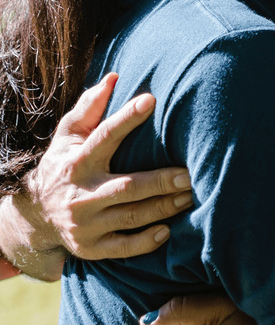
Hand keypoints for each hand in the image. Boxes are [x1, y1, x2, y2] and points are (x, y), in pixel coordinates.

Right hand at [25, 73, 189, 259]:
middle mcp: (80, 194)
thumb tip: (115, 77)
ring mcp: (85, 224)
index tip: (152, 100)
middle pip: (127, 187)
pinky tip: (168, 230)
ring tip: (190, 196)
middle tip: (190, 174)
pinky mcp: (90, 248)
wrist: (35, 216)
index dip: (127, 118)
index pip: (103, 136)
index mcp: (77, 161)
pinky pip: (123, 248)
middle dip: (161, 181)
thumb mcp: (68, 136)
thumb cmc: (65, 165)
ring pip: (131, 216)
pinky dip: (146, 241)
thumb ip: (90, 107)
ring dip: (164, 208)